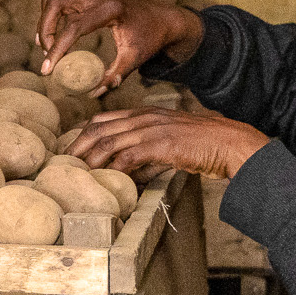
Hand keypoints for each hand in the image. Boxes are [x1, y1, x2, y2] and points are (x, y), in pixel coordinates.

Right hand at [38, 0, 203, 94]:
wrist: (161, 18)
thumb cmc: (149, 39)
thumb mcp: (134, 60)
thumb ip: (114, 77)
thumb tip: (92, 94)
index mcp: (110, 9)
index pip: (73, 27)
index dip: (57, 50)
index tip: (47, 70)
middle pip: (54, 6)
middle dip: (45, 32)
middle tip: (46, 56)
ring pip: (53, 1)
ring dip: (45, 24)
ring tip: (48, 48)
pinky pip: (59, 0)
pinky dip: (51, 17)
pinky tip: (54, 37)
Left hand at [69, 108, 269, 179]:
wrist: (231, 143)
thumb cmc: (204, 147)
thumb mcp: (170, 146)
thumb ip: (148, 157)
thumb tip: (130, 175)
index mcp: (146, 114)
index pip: (104, 118)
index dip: (83, 133)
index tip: (71, 150)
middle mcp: (145, 117)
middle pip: (99, 128)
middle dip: (77, 146)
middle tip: (64, 164)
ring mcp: (153, 129)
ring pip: (109, 141)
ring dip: (90, 160)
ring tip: (78, 174)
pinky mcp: (162, 144)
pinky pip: (129, 157)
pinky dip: (115, 170)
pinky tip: (108, 180)